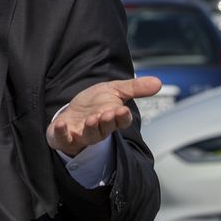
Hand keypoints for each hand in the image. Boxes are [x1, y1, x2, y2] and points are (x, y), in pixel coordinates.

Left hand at [47, 76, 162, 156]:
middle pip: (105, 128)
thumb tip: (158, 82)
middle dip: (107, 122)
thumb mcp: (114, 90)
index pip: (121, 120)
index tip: (123, 111)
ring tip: (92, 119)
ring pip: (89, 135)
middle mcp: (98, 129)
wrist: (72, 114)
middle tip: (108, 114)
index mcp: (112, 118)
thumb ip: (134, 88)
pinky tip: (62, 124)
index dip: (122, 117)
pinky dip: (62, 133)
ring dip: (91, 128)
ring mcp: (81, 135)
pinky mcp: (64, 137)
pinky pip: (63, 138)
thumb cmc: (95, 104)